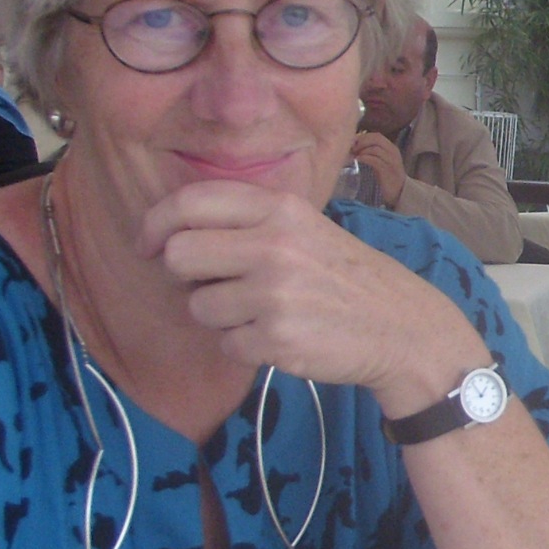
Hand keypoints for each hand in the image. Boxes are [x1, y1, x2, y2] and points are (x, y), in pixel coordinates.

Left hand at [139, 179, 480, 404]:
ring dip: (218, 316)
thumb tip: (172, 229)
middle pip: (178, 256)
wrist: (400, 327)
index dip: (155, 224)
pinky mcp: (276, 339)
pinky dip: (244, 346)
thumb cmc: (342, 276)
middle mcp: (274, 246)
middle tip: (209, 285)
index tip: (147, 244)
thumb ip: (247, 220)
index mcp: (279, 209)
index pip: (189, 202)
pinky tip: (278, 336)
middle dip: (184, 276)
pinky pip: (226, 344)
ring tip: (260, 312)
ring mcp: (274, 294)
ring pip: (198, 307)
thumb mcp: (304, 227)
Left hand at [350, 130, 405, 206]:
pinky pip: (375, 160)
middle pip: (376, 139)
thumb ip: (371, 153)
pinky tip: (358, 160)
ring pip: (375, 149)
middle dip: (362, 141)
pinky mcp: (387, 170)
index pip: (377, 135)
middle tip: (352, 147)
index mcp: (391, 148)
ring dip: (362, 150)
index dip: (363, 136)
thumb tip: (354, 146)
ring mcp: (391, 161)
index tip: (353, 142)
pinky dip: (365, 158)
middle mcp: (393, 152)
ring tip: (354, 154)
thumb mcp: (380, 161)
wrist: (400, 192)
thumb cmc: (387, 177)